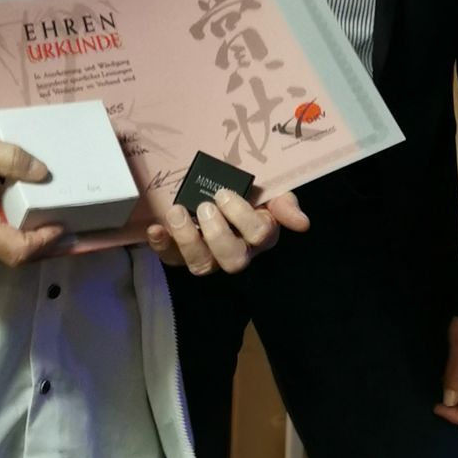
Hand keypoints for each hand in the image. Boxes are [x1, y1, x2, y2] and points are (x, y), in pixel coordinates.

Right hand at [0, 134, 61, 266]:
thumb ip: (10, 158)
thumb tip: (42, 173)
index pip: (18, 250)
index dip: (45, 243)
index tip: (61, 227)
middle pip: (12, 256)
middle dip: (40, 244)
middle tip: (64, 228)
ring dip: (21, 241)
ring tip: (44, 222)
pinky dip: (4, 239)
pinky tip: (15, 222)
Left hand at [146, 187, 308, 277]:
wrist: (215, 193)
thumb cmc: (246, 196)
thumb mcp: (270, 194)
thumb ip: (285, 204)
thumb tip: (302, 223)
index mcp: (260, 236)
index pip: (259, 236)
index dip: (241, 216)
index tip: (223, 192)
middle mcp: (235, 252)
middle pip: (232, 261)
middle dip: (217, 233)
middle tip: (205, 205)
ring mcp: (207, 256)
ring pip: (201, 265)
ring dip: (187, 239)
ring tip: (177, 211)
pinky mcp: (180, 255)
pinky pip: (170, 258)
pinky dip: (161, 245)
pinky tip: (155, 228)